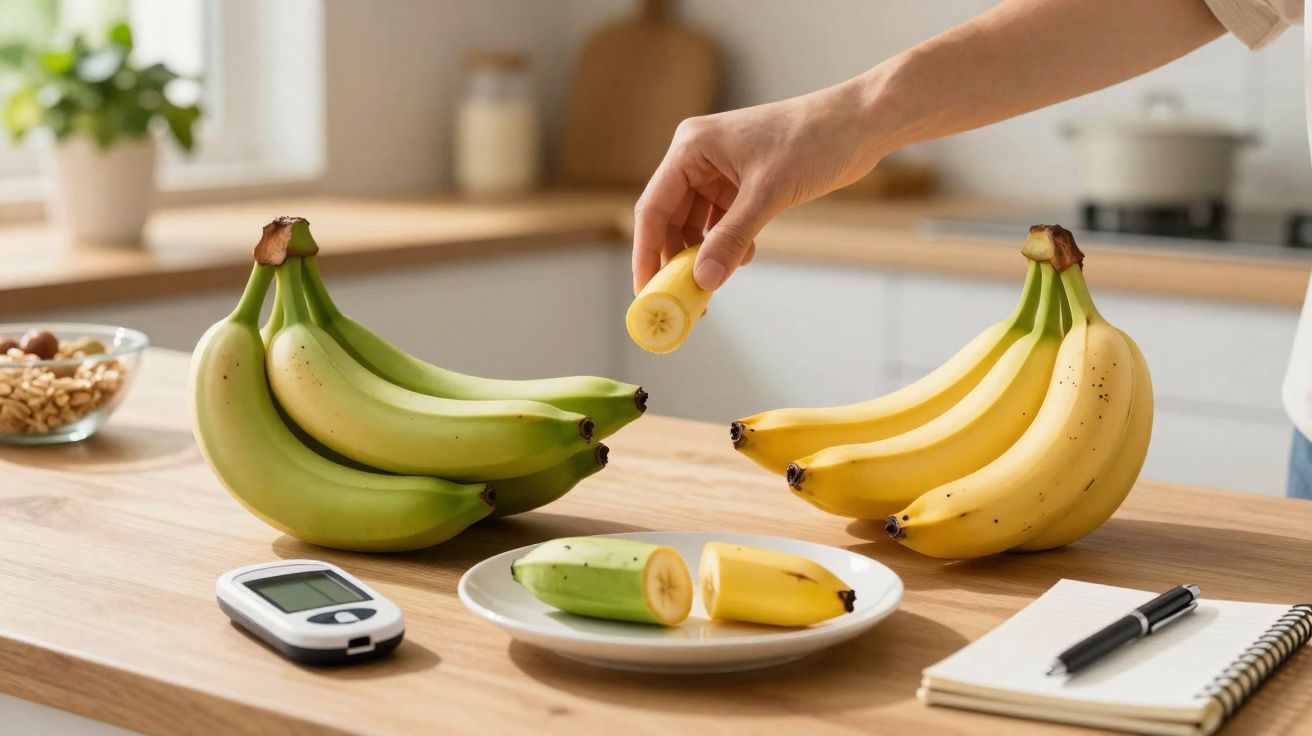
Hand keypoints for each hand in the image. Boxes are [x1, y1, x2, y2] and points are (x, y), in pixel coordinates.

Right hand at [632, 79, 883, 292]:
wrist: (861, 123)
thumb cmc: (814, 140)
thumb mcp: (768, 194)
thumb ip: (732, 238)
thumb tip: (703, 280)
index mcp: (691, 147)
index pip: (653, 207)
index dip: (647, 252)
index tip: (646, 292)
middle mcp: (699, 157)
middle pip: (671, 220)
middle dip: (677, 260)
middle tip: (683, 300)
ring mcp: (721, 170)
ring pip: (697, 224)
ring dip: (704, 255)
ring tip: (712, 286)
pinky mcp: (743, 181)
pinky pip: (722, 221)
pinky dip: (727, 243)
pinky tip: (744, 256)